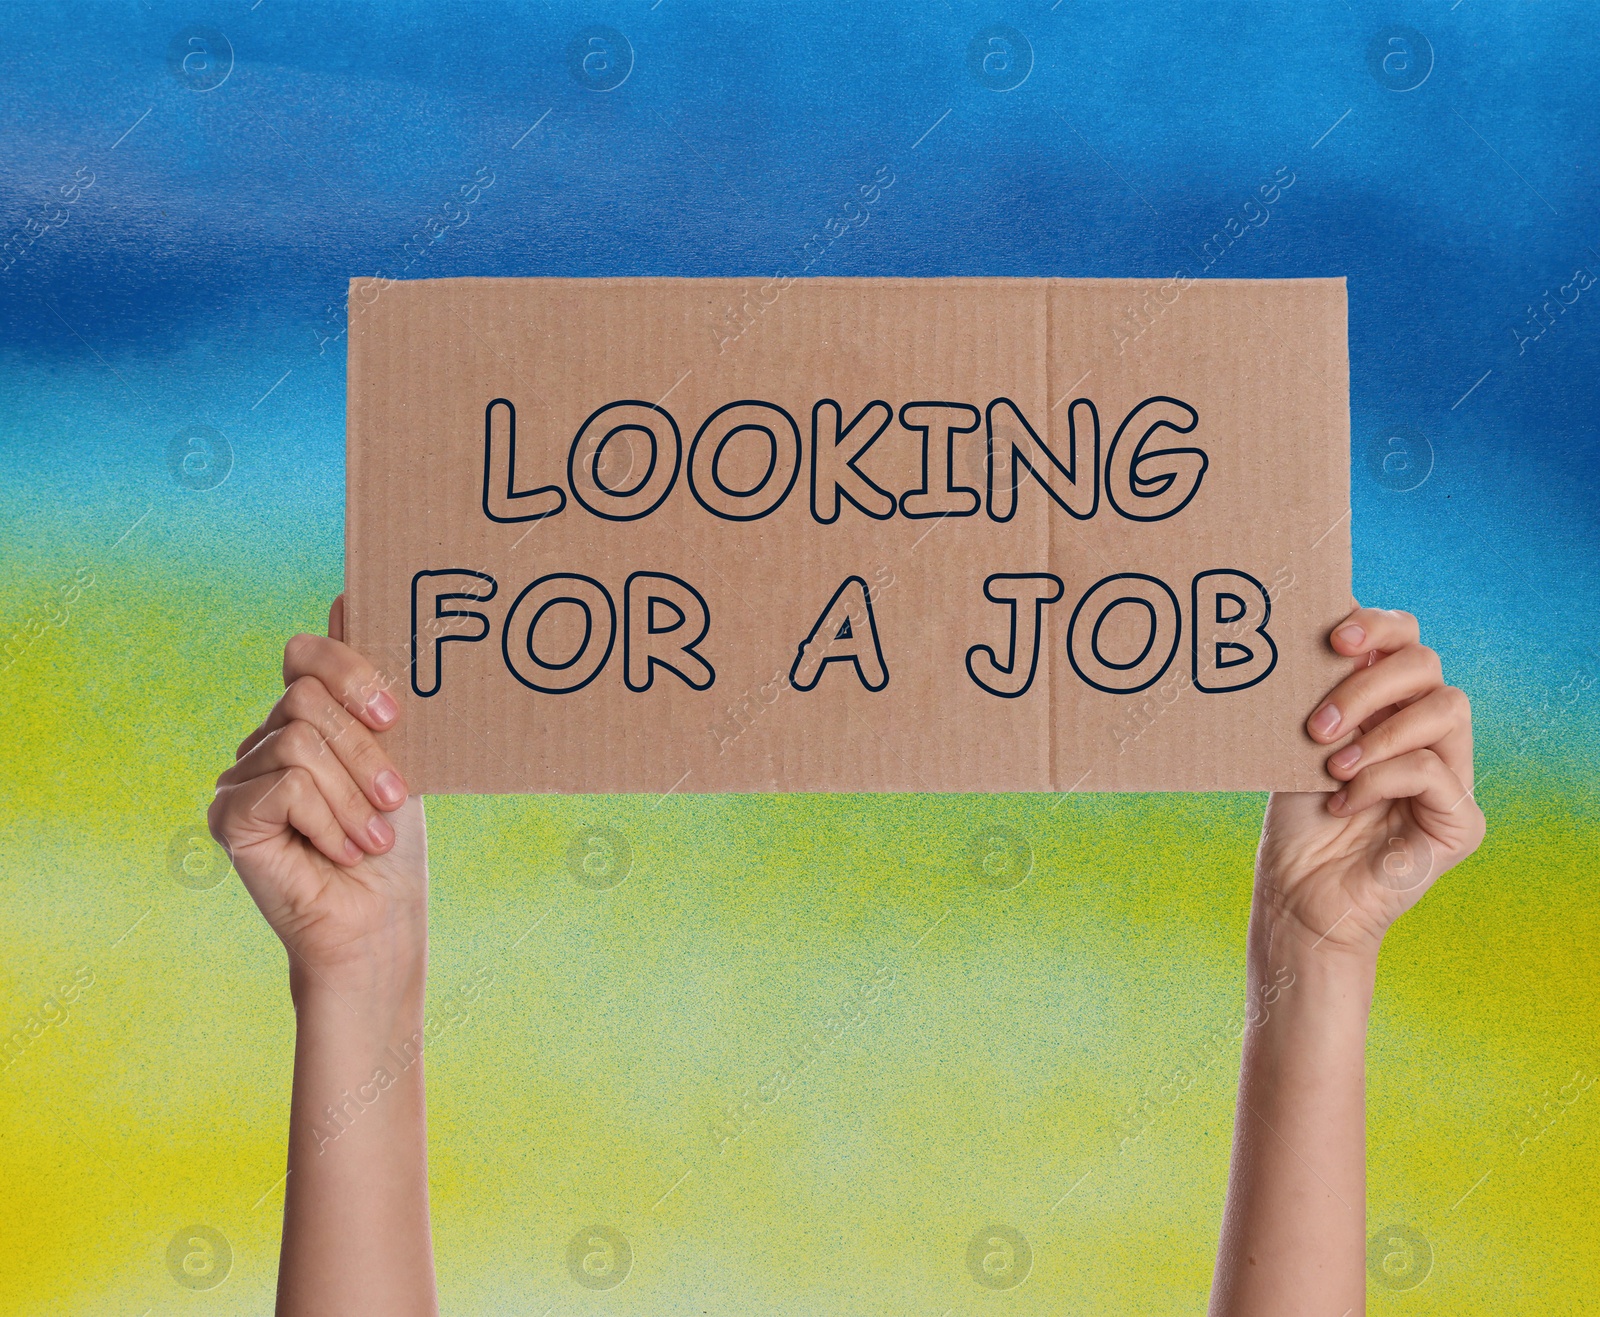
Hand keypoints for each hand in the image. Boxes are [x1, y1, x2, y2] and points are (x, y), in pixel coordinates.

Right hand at [209, 596, 426, 999]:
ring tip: (372, 838)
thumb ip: (372, 686)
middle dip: (364, 749)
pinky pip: (285, 783)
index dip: (349, 669)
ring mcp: (240, 778)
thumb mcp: (399, 755)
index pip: (305, 656)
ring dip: (354, 794)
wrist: (378, 923)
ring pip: (300, 740)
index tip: (393, 716)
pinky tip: (340, 851)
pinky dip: (328, 818)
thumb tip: (348, 595)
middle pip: (306, 697)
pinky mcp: (228, 816)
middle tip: (396, 799)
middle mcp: (264, 742)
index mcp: (304, 721)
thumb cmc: (393, 846)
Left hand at [1256, 606, 1485, 962]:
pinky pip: (1433, 771)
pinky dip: (1380, 779)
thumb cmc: (1296, 820)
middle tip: (1318, 724)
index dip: (1377, 626)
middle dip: (1367, 684)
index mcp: (1390, 707)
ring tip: (1331, 763)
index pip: (1406, 641)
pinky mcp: (1460, 821)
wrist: (1295, 894)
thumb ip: (1319, 695)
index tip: (1333, 638)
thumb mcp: (1298, 745)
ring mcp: (1451, 776)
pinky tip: (1343, 801)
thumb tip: (1318, 634)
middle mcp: (1426, 734)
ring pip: (1446, 708)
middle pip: (1426, 664)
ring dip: (1378, 731)